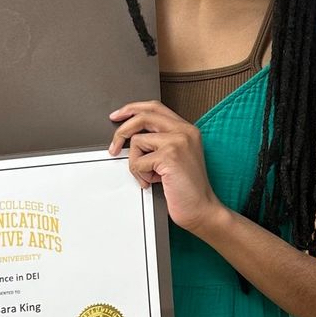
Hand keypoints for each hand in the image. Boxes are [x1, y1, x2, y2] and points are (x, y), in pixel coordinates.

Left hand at [108, 101, 224, 233]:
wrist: (202, 209)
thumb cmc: (188, 189)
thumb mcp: (176, 158)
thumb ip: (160, 142)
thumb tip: (132, 136)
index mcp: (186, 130)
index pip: (155, 107)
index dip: (132, 109)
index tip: (118, 116)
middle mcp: (184, 132)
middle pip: (143, 116)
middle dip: (122, 131)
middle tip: (114, 147)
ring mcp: (177, 142)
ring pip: (136, 141)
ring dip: (135, 163)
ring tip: (149, 176)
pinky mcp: (169, 156)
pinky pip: (138, 161)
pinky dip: (140, 175)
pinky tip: (153, 182)